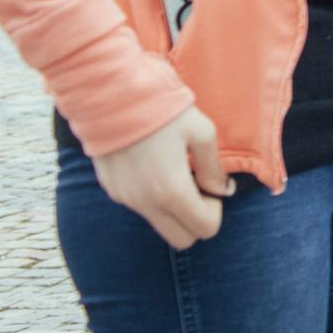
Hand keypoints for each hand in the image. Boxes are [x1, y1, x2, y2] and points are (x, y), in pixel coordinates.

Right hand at [90, 104, 231, 250]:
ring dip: (173, 208)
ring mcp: (124, 198)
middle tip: (197, 185)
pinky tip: (154, 165)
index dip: (215, 211)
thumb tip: (222, 190)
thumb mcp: (201, 132)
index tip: (211, 185)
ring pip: (158, 223)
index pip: (204, 229)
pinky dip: (152, 197)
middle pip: (181, 239)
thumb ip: (214, 168)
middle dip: (195, 219)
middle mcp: (145, 202)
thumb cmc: (162, 109)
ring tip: (175, 170)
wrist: (109, 94)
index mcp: (171, 191)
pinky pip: (139, 206)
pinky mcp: (110, 188)